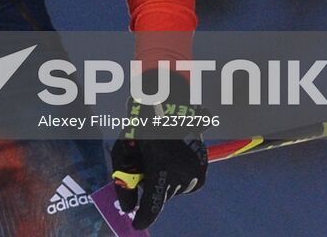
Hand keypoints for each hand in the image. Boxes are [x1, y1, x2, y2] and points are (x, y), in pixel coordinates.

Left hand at [111, 96, 207, 229]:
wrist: (170, 103)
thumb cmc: (140, 124)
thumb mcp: (123, 150)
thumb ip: (123, 183)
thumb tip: (128, 210)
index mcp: (162, 165)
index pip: (153, 204)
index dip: (143, 217)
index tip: (136, 223)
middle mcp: (183, 172)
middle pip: (161, 196)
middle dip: (149, 185)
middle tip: (144, 160)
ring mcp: (196, 173)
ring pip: (172, 191)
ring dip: (162, 180)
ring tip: (158, 154)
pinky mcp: (202, 173)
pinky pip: (183, 186)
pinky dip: (174, 177)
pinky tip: (170, 158)